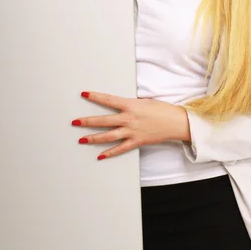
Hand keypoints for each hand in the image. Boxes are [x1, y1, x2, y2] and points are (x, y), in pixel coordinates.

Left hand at [71, 91, 190, 159]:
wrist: (175, 122)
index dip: (95, 97)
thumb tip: (120, 106)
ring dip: (93, 138)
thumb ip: (130, 105)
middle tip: (75, 122)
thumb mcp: (144, 102)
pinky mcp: (136, 141)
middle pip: (103, 121)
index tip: (84, 94)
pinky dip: (109, 153)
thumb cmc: (162, 109)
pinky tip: (100, 155)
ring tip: (81, 139)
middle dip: (87, 121)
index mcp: (131, 105)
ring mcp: (132, 131)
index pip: (109, 100)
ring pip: (108, 136)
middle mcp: (129, 119)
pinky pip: (120, 148)